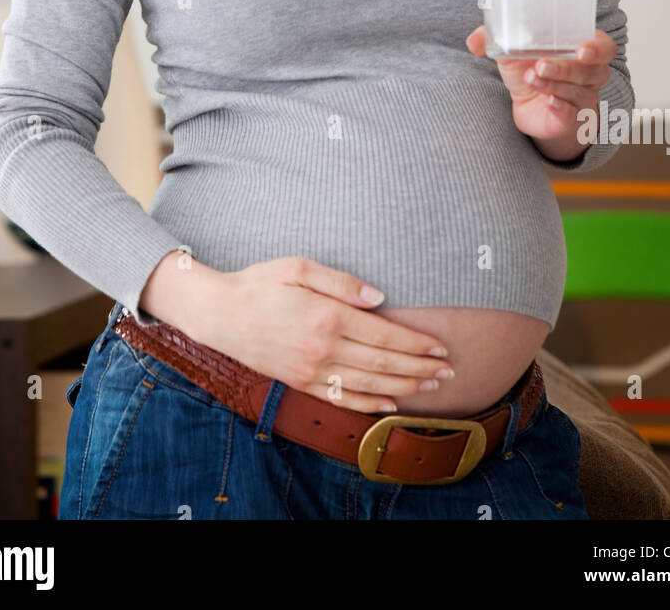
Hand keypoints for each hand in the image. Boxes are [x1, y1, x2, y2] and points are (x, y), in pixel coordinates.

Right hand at [187, 256, 455, 415]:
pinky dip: (368, 403)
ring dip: (404, 386)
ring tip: (431, 386)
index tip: (440, 346)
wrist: (220, 314)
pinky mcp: (301, 382)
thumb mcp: (299, 266)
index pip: (384, 334)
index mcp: (327, 316)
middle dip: (420, 368)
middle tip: (449, 370)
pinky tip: (389, 403)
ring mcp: (311, 370)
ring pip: (368, 383)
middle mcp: (323, 349)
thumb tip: (379, 298)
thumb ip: (342, 282)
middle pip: (383, 362)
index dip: (416, 343)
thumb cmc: (260, 283)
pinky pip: (341, 398)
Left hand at [465, 24, 615, 144]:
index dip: (596, 47)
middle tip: (541, 64)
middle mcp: (590, 74)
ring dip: (554, 84)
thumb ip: (495, 39)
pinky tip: (548, 102)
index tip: (581, 48)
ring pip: (578, 92)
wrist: (530, 105)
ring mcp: (583, 98)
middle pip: (591, 70)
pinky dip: (560, 108)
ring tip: (531, 78)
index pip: (603, 46)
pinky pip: (572, 114)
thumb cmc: (529, 68)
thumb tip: (474, 40)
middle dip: (566, 67)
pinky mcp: (571, 119)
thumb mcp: (513, 50)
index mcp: (583, 49)